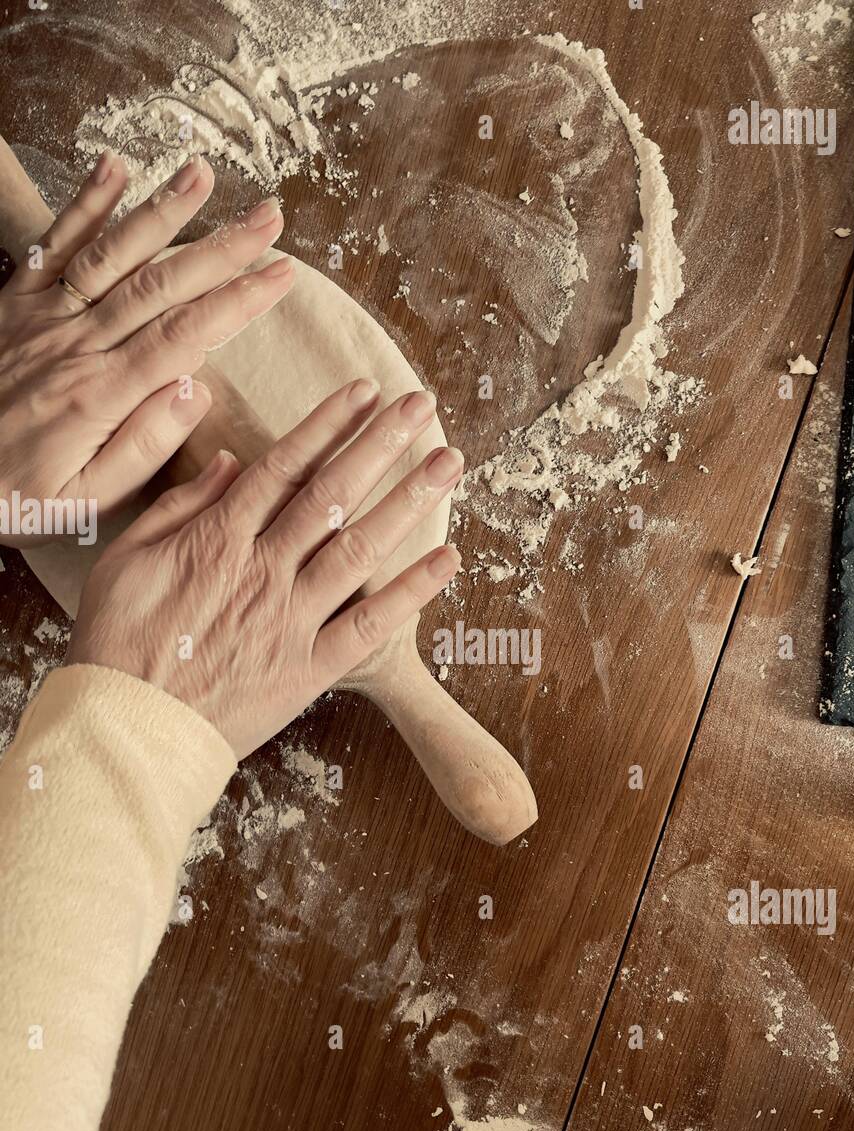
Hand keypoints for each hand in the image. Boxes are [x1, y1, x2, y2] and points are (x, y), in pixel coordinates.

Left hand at [0, 149, 293, 545]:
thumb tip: (198, 391)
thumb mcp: (84, 501)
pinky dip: (84, 205)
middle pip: (161, 285)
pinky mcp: (15, 304)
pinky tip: (115, 168)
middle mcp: (76, 344)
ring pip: (112, 254)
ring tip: (203, 174)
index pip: (186, 337)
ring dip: (161, 211)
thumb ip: (143, 447)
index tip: (282, 275)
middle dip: (222, 248)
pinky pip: (53, 247)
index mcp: (101, 394)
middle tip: (270, 218)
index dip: (239, 301)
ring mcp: (44, 318)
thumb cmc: (16, 497)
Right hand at [66, 381, 462, 758]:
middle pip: (332, 493)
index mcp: (219, 538)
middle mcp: (264, 569)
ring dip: (407, 500)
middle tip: (420, 405)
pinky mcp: (309, 667)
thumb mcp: (125, 558)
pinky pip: (369, 624)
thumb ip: (182, 506)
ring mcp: (291, 618)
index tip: (364, 393)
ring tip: (448, 461)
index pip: (286, 467)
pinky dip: (410, 592)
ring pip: (360, 546)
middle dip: (380, 443)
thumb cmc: (117, 643)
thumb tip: (233, 462)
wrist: (129, 726)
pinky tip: (446, 559)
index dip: (329, 424)